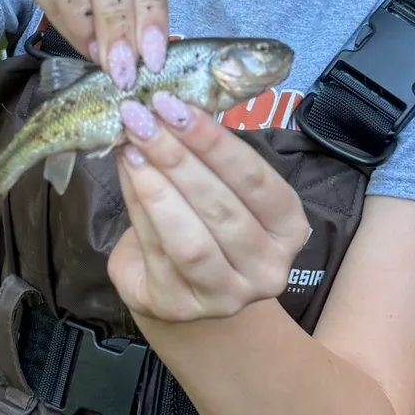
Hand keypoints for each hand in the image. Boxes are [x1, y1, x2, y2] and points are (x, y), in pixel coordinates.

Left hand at [108, 94, 310, 323]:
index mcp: (288, 230)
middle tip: (142, 120)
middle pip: (222, 209)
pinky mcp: (180, 307)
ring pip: (190, 240)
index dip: (214, 142)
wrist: (180, 285)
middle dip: (178, 159)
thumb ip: (207, 158)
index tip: (175, 106)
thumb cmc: (205, 225)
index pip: (256, 181)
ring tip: (131, 148)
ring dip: (156, 189)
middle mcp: (267, 269)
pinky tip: (126, 176)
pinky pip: (157, 254)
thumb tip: (169, 108)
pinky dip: (138, 210)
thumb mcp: (222, 189)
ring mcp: (225, 296)